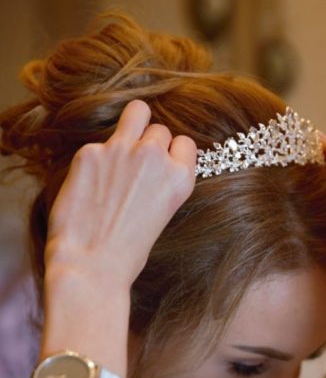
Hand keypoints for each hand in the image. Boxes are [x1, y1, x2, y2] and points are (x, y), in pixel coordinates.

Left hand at [45, 99, 195, 289]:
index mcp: (179, 179)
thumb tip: (152, 164)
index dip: (173, 154)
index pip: (185, 143)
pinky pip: (98, 144)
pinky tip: (89, 185)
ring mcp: (121, 150)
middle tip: (136, 166)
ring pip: (136, 112)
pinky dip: (95, 160)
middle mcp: (155, 158)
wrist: (92, 264)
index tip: (163, 165)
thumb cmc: (128, 252)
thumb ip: (162, 183)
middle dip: (150, 143)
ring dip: (132, 124)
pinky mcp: (90, 152)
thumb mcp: (162, 216)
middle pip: (159, 130)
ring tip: (121, 144)